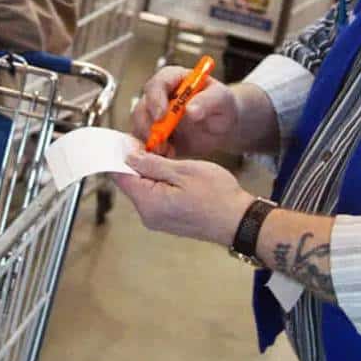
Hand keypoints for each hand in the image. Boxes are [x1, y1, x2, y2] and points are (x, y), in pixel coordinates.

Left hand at [113, 151, 254, 245]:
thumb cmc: (217, 195)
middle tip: (157, 144)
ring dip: (152, 171)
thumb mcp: (183, 171)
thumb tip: (128, 156)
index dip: (122, 155)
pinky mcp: (168, 220)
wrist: (239, 221)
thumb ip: (152, 164)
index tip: (133, 139)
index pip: (120, 176)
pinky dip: (161, 182)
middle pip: (131, 182)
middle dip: (139, 162)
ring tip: (171, 157)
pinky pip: (155, 196)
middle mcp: (148, 215)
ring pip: (144, 188)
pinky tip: (176, 172)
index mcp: (148, 203)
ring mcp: (158, 220)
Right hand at [130, 66, 238, 157]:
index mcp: (173, 78)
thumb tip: (190, 110)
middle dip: (148, 126)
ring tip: (168, 151)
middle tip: (162, 142)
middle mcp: (159, 95)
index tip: (162, 116)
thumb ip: (207, 101)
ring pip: (139, 126)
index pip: (157, 84)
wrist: (221, 125)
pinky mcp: (154, 133)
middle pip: (142, 107)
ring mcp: (153, 115)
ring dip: (150, 140)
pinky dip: (152, 151)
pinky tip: (168, 155)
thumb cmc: (221, 105)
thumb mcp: (221, 99)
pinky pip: (144, 142)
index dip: (156, 99)